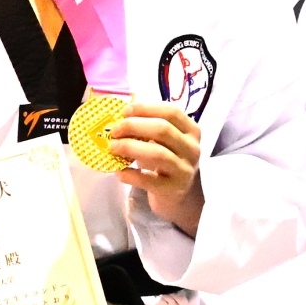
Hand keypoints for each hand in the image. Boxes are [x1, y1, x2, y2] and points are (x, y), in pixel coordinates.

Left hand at [111, 101, 204, 235]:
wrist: (179, 196)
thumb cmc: (168, 161)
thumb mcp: (165, 141)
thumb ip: (149, 126)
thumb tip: (122, 112)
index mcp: (191, 131)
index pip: (171, 112)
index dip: (146, 108)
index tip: (125, 111)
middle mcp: (192, 149)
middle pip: (163, 129)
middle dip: (133, 126)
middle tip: (113, 130)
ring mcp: (184, 170)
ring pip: (158, 153)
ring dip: (130, 147)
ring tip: (112, 147)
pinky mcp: (173, 189)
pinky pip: (149, 180)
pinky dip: (131, 174)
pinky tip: (119, 172)